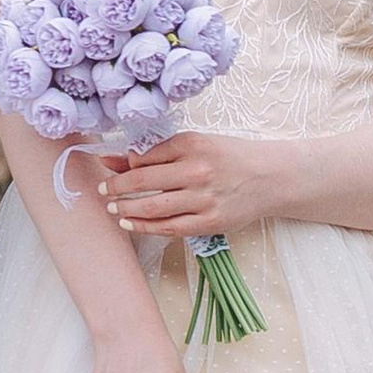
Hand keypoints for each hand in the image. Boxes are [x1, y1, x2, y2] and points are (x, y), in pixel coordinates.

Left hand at [96, 132, 287, 241]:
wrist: (269, 177)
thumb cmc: (229, 158)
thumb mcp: (196, 145)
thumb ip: (157, 153)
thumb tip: (115, 158)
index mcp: (191, 145)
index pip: (145, 157)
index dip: (122, 166)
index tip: (107, 170)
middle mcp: (196, 170)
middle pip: (143, 182)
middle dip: (116, 188)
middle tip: (102, 192)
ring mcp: (203, 198)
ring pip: (152, 207)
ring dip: (125, 209)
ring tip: (113, 209)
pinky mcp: (209, 222)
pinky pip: (169, 227)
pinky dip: (145, 226)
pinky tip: (130, 224)